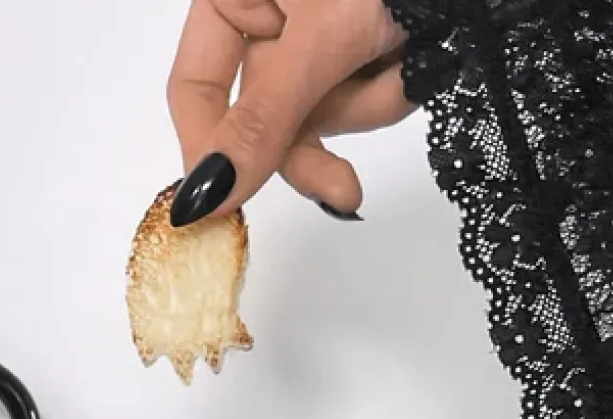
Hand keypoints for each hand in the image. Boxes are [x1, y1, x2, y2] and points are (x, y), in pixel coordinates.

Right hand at [167, 0, 414, 226]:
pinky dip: (394, 86)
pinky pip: (364, 99)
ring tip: (404, 53)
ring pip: (323, 115)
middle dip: (314, 144)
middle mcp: (271, 18)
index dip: (209, 152)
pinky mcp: (366, 46)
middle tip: (344, 191)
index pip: (196, 90)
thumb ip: (261, 120)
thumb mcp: (318, 39)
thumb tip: (203, 196)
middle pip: (264, 119)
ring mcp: (320, 36)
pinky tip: (416, 54)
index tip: (226, 207)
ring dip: (369, 101)